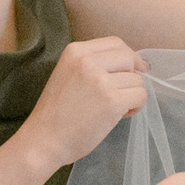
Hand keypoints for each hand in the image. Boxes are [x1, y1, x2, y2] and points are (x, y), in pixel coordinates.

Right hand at [19, 36, 148, 170]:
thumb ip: (94, 64)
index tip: (134, 69)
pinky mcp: (112, 100)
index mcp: (75, 51)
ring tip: (114, 108)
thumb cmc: (56, 113)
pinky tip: (121, 115)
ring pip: (137, 80)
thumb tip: (134, 64)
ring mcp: (101, 80)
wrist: (43, 140)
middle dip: (132, 75)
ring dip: (132, 95)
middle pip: (129, 58)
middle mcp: (88, 61)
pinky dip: (136, 106)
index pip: (115, 43)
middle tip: (122, 93)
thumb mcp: (68, 74)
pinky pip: (140, 96)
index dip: (129, 57)